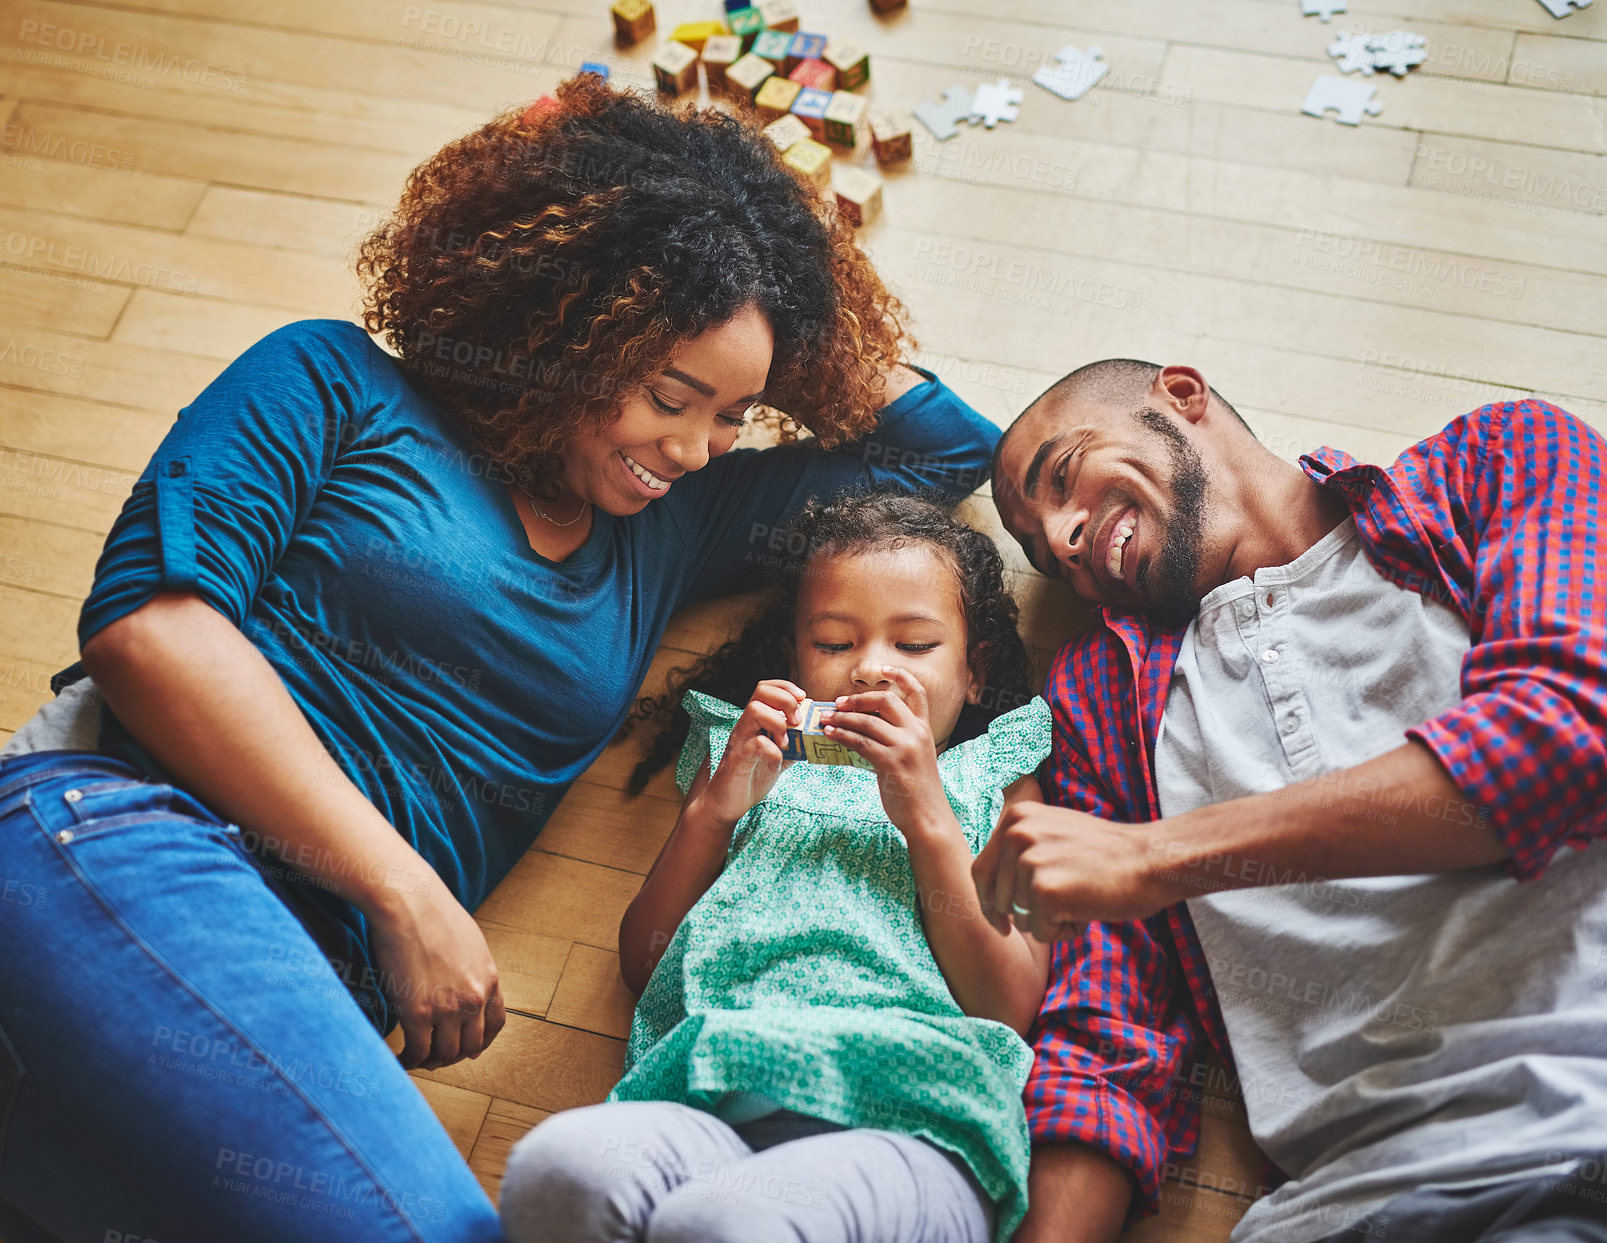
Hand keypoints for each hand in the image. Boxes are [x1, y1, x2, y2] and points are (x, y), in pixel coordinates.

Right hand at [367, 875, 506, 1070]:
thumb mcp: (470, 941)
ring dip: (432, 1062)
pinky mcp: (418, 1013)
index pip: (495, 1024)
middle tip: (436, 1057)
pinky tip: (401, 1058)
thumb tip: (464, 983)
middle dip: (454, 1056)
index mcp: (489, 979)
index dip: (481, 1042)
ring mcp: (448, 1008)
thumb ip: (472, 968)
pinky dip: (409, 1061)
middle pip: (471, 1045)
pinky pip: (418, 1052)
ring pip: (445, 1054)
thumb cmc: (432, 914)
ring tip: (417, 1058)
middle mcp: (474, 998)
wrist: (409, 902)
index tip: (469, 1050)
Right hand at [700, 679, 805, 825]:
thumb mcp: (778, 757)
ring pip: (755, 710)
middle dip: (785, 700)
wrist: (726, 803)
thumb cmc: (750, 778)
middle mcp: (745, 726)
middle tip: (797, 721)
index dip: (786, 687)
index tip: (803, 699)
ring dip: (778, 722)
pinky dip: (773, 751)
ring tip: (785, 742)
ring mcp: (739, 740)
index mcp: (754, 722)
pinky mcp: (737, 759)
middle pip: (760, 692)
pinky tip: (776, 763)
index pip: (765, 688)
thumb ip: (793, 745)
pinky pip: (756, 743)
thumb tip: (815, 736)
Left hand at [824, 666, 949, 836]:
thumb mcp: (914, 758)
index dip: (900, 675)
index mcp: (924, 729)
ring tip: (825, 720)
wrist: (927, 817)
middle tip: (838, 704)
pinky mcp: (891, 763)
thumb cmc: (917, 791)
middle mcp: (916, 733)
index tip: (883, 668)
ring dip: (842, 719)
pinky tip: (831, 735)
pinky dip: (842, 736)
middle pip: (885, 700)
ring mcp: (905, 747)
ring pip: (867, 721)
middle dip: (858, 699)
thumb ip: (897, 740)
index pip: (917, 692)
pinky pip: (861, 742)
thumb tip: (863, 731)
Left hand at [972, 802, 1168, 940]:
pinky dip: (1064, 932)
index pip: (981, 871)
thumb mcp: (1055, 831)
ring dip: (1048, 922)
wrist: (1151, 860)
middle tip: (1060, 909)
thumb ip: (1023, 847)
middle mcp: (1016, 834)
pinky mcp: (1045, 891)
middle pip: (997, 899)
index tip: (1000, 921)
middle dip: (1022, 916)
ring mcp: (1029, 861)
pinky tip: (1087, 912)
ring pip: (1020, 918)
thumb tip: (988, 881)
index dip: (988, 902)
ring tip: (1080, 900)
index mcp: (1015, 817)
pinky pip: (1041, 932)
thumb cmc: (1109, 854)